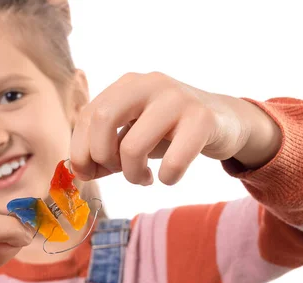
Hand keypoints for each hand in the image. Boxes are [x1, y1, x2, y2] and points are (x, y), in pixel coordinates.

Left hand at [70, 72, 281, 185]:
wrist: (224, 121)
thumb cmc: (169, 131)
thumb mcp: (133, 135)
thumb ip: (104, 150)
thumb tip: (78, 173)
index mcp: (126, 85)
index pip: (86, 116)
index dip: (80, 151)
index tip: (89, 174)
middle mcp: (149, 84)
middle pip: (101, 120)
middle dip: (102, 157)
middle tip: (117, 171)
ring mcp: (177, 98)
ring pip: (132, 146)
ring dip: (132, 174)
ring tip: (143, 178)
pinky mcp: (202, 119)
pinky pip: (173, 161)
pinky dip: (167, 178)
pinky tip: (169, 176)